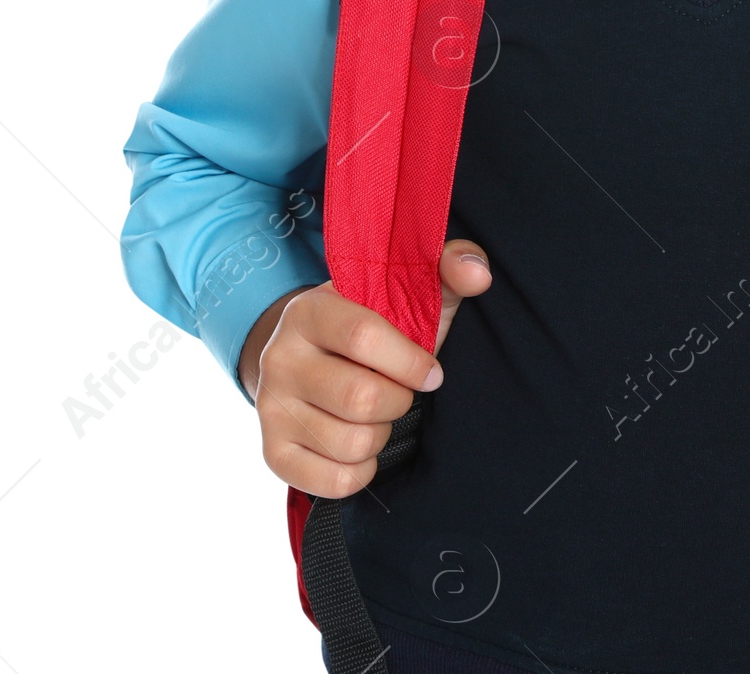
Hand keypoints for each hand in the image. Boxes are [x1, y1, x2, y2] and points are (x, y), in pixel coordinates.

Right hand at [241, 238, 492, 498]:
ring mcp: (270, 408)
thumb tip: (478, 274)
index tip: (432, 371)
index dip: (410, 361)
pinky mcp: (273, 453)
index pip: (363, 337)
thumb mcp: (409, 288)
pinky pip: (334, 481)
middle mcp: (279, 357)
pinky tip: (361, 444)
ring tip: (377, 413)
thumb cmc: (376, 324)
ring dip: (382, 434)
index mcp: (310, 310)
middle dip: (399, 400)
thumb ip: (449, 268)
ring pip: (350, 442)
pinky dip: (362, 470)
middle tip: (400, 392)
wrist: (315, 358)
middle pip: (360, 397)